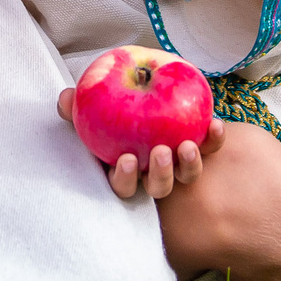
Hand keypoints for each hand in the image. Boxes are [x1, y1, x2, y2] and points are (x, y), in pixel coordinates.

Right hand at [56, 87, 227, 200]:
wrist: (145, 93)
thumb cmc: (111, 107)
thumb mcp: (90, 106)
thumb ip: (77, 105)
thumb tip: (66, 99)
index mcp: (125, 169)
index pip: (123, 184)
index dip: (125, 177)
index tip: (126, 160)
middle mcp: (152, 172)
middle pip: (157, 187)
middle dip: (160, 176)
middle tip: (160, 154)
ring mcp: (178, 164)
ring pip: (185, 176)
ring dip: (188, 166)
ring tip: (187, 147)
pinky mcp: (201, 148)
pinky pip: (209, 149)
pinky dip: (213, 139)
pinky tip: (214, 124)